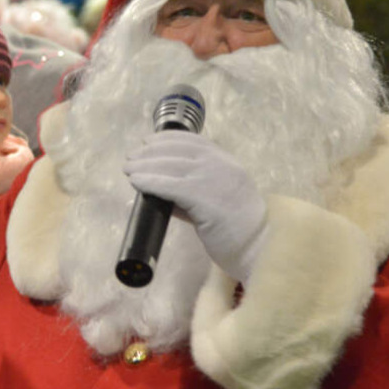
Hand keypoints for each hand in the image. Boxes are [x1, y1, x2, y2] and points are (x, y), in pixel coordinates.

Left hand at [124, 131, 267, 282]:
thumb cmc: (238, 230)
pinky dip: (150, 181)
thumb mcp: (216, 201)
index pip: (193, 141)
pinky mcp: (205, 198)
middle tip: (131, 158)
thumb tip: (160, 190)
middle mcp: (222, 165)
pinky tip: (137, 182)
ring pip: (171, 165)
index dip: (166, 139)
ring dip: (145, 165)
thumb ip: (192, 192)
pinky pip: (170, 185)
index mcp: (227, 163)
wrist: (259, 248)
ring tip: (128, 169)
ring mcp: (214, 179)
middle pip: (177, 151)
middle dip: (150, 152)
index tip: (148, 142)